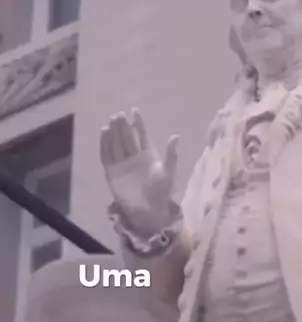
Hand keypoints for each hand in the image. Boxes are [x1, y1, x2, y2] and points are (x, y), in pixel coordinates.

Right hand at [100, 108, 178, 237]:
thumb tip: (176, 135)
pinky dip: (104, 144)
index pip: (141, 135)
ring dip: (113, 132)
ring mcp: (122, 164)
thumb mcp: (168, 172)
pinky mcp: (112, 172)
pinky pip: (106, 155)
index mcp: (148, 155)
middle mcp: (133, 157)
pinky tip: (104, 133)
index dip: (138, 123)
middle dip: (123, 125)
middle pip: (126, 137)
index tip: (134, 110)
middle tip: (119, 114)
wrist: (149, 210)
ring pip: (116, 144)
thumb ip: (170, 154)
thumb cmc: (161, 191)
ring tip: (111, 120)